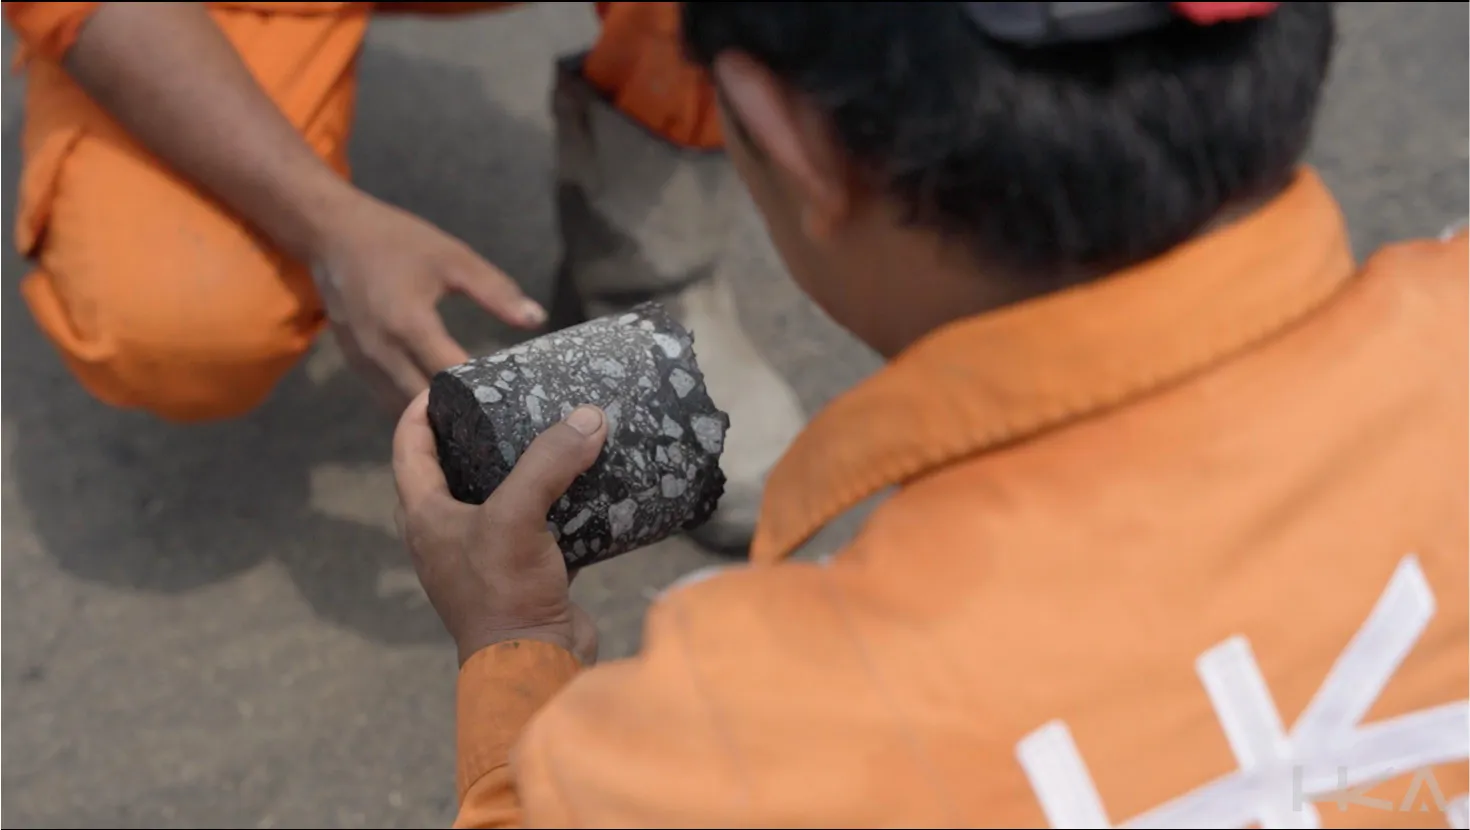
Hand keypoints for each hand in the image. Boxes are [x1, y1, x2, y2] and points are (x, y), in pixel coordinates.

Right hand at [310, 192, 546, 411]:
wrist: (331, 234)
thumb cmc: (397, 241)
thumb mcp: (453, 258)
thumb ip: (495, 291)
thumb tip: (537, 319)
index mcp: (409, 324)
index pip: (452, 374)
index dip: (482, 389)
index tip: (513, 396)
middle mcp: (382, 352)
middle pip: (424, 404)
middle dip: (459, 413)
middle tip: (498, 420)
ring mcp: (363, 363)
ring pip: (402, 410)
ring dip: (434, 418)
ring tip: (473, 422)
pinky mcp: (355, 366)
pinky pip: (387, 399)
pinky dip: (411, 409)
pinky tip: (441, 409)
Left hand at [392, 391, 605, 665]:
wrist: (534, 665)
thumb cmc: (503, 594)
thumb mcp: (517, 517)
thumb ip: (548, 462)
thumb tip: (587, 417)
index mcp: (426, 517)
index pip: (408, 448)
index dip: (420, 410)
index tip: (446, 381)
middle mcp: (447, 535)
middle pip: (451, 471)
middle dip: (472, 436)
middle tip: (501, 404)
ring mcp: (484, 556)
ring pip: (496, 498)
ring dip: (517, 469)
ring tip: (544, 435)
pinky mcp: (522, 573)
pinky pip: (535, 526)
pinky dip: (555, 505)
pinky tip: (582, 486)